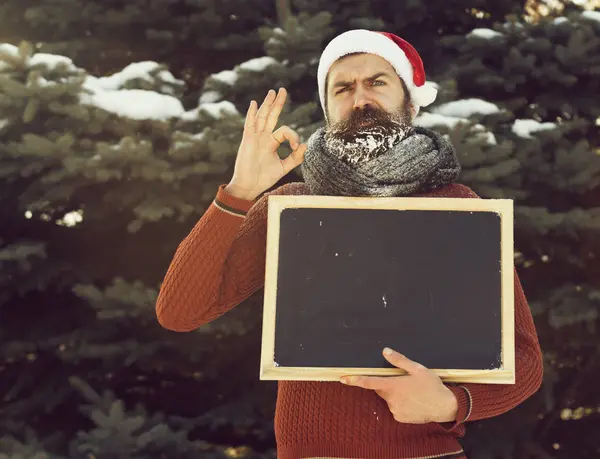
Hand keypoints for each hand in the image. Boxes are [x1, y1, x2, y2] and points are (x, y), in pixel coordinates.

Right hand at [226, 88, 306, 199]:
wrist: (249, 186)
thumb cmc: (264, 178)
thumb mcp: (283, 167)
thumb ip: (295, 158)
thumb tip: (305, 145)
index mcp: (271, 142)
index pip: (285, 131)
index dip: (293, 136)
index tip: (296, 147)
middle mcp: (263, 137)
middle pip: (271, 116)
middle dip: (277, 103)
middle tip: (283, 90)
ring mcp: (255, 137)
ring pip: (262, 117)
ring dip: (267, 104)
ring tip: (272, 92)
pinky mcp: (248, 140)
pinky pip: (249, 124)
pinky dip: (251, 114)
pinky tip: (254, 103)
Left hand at [340, 348, 457, 423]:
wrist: (444, 406)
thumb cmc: (432, 386)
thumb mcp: (417, 369)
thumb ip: (399, 360)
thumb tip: (385, 351)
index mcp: (393, 385)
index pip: (369, 382)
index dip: (355, 380)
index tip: (343, 378)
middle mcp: (391, 399)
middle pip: (381, 389)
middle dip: (388, 384)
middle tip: (404, 381)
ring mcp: (395, 409)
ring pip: (389, 399)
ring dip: (396, 394)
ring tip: (413, 392)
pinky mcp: (400, 417)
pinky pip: (395, 408)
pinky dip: (401, 403)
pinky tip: (413, 401)